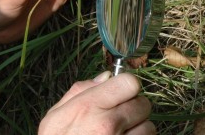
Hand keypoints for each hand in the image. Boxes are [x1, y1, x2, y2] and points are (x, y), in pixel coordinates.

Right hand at [39, 72, 155, 134]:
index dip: (126, 86)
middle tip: (119, 118)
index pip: (129, 83)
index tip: (121, 92)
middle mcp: (108, 124)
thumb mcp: (55, 119)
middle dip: (134, 109)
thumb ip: (80, 91)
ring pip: (149, 127)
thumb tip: (106, 77)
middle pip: (143, 103)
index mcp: (89, 107)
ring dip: (139, 131)